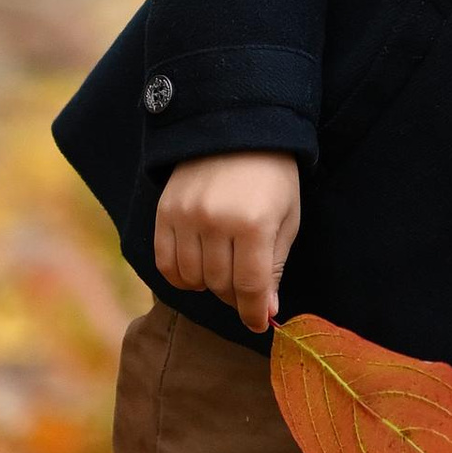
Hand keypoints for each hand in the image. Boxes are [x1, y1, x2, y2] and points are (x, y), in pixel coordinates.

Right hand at [154, 152, 301, 331]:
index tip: (258, 324)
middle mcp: (215, 221)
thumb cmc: (272, 177)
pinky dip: (180, 276)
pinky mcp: (165, 211)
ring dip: (208, 286)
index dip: (254, 313)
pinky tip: (196, 270)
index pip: (250, 287)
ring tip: (223, 274)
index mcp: (253, 223)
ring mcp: (185, 216)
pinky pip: (165, 262)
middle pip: (219, 285)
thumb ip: (274, 266)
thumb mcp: (286, 218)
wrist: (238, 128)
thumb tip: (266, 313)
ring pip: (191, 279)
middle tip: (245, 290)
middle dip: (235, 297)